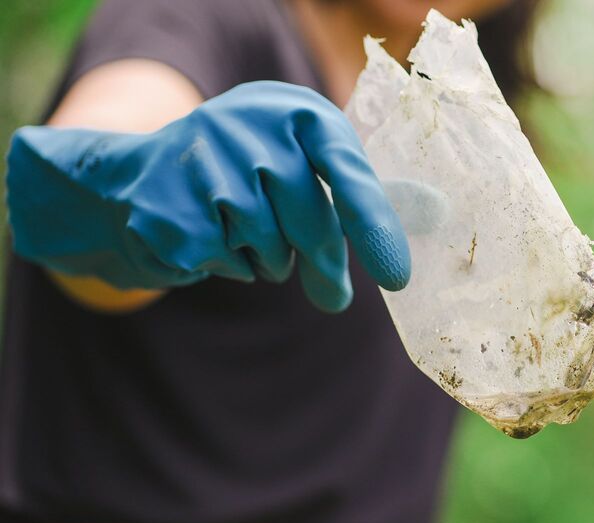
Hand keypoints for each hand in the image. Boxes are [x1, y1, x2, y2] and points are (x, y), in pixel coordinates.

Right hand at [5, 80, 409, 311]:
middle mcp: (248, 125)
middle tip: (334, 300)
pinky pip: (228, 264)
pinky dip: (228, 267)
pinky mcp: (169, 208)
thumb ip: (356, 201)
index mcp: (293, 110)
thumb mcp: (299, 166)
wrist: (133, 176)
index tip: (398, 279)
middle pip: (311, 221)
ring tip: (242, 233)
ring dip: (269, 260)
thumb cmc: (244, 177)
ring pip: (270, 249)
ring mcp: (202, 163)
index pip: (347, 171)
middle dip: (326, 267)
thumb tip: (419, 243)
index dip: (374, 226)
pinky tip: (206, 239)